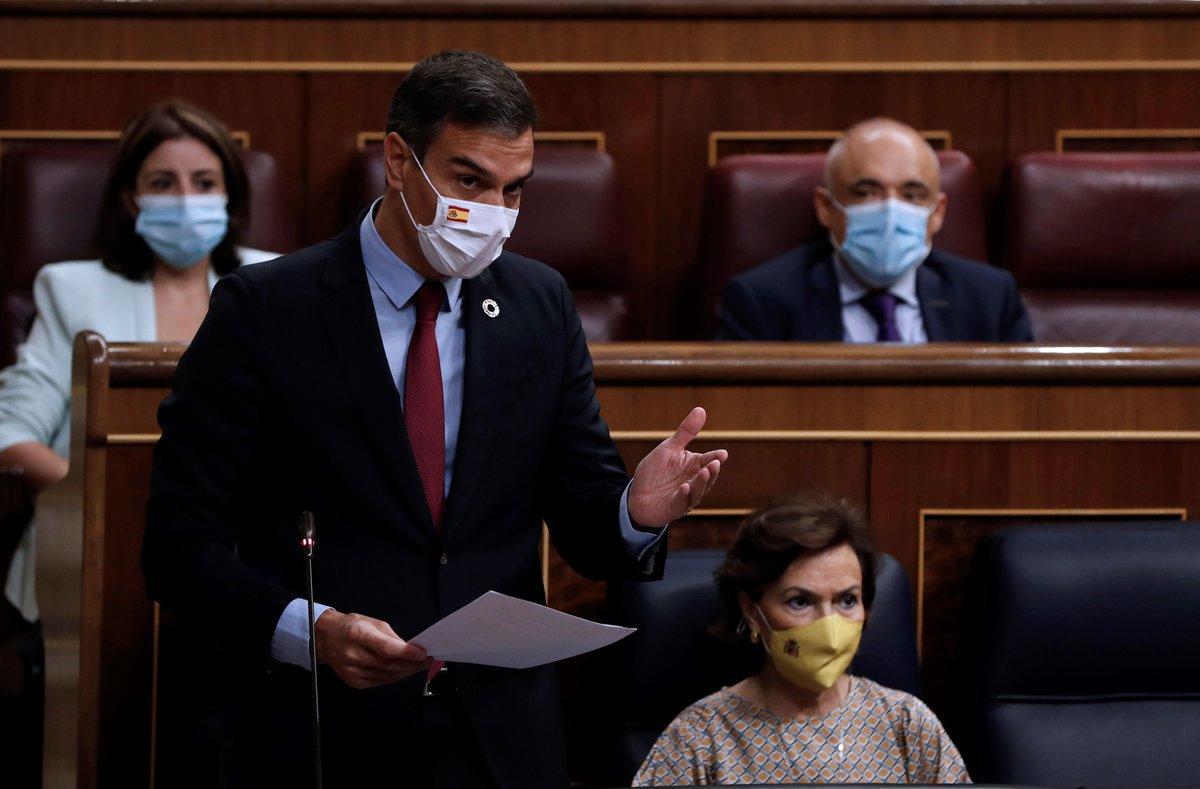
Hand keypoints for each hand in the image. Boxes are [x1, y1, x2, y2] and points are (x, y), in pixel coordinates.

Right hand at [314, 610, 429, 688]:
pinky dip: (394, 677)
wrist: (326, 638)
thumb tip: (410, 650)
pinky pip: (379, 681)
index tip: (422, 653)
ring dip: (405, 672)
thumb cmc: (351, 627)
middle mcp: (353, 655)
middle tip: (426, 661)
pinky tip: (403, 671)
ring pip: (386, 676)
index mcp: (358, 634)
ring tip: (418, 666)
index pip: (386, 648)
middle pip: (388, 664)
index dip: (406, 653)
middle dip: (411, 664)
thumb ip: (391, 637)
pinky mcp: (353, 681)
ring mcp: (352, 671)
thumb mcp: (372, 622)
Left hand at [627, 406, 727, 526]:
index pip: (708, 460)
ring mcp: (686, 496)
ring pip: (698, 491)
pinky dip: (684, 496)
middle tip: (716, 463)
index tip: (722, 454)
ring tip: (705, 472)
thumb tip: (701, 409)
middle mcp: (693, 481)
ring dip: (702, 482)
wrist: (637, 495)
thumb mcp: (668, 448)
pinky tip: (684, 488)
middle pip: (707, 477)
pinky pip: (682, 503)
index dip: (716, 457)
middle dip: (712, 470)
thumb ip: (685, 432)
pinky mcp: (675, 508)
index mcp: (694, 466)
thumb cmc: (655, 472)